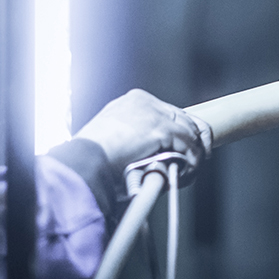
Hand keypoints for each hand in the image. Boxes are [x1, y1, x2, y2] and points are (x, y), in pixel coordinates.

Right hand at [75, 89, 212, 175]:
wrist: (82, 166)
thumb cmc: (93, 163)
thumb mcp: (116, 144)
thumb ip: (138, 142)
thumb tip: (160, 156)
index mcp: (133, 103)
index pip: (171, 113)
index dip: (183, 133)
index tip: (188, 150)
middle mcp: (145, 102)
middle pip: (186, 119)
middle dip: (195, 143)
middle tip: (194, 163)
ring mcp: (154, 113)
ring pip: (191, 132)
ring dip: (194, 156)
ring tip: (185, 174)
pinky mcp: (161, 128)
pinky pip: (190, 146)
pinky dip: (192, 162)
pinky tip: (183, 175)